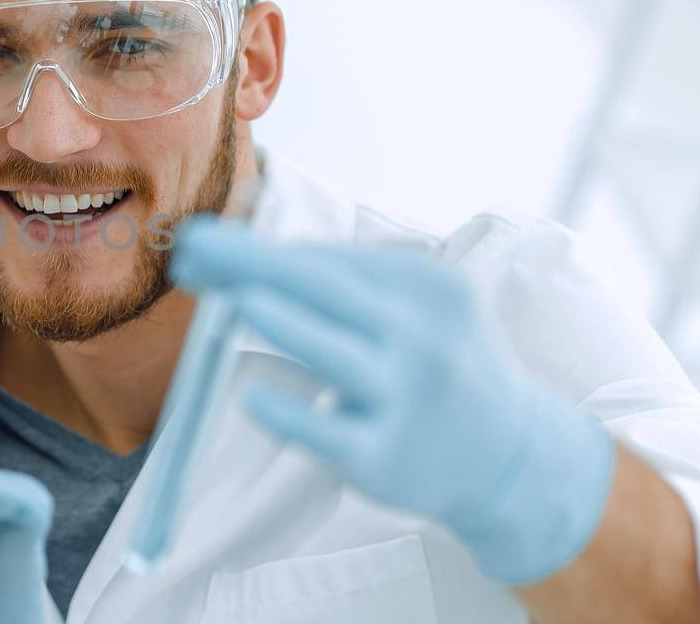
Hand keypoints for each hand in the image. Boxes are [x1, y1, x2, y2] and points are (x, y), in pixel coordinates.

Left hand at [169, 220, 616, 585]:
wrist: (508, 458)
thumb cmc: (434, 365)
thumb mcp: (416, 311)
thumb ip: (339, 286)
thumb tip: (233, 262)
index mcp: (431, 288)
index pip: (333, 261)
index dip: (260, 248)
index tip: (201, 239)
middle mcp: (425, 339)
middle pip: (329, 291)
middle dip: (254, 265)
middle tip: (191, 247)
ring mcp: (407, 400)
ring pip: (335, 355)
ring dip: (284, 323)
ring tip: (235, 298)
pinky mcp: (385, 458)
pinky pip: (327, 433)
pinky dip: (289, 414)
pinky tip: (252, 398)